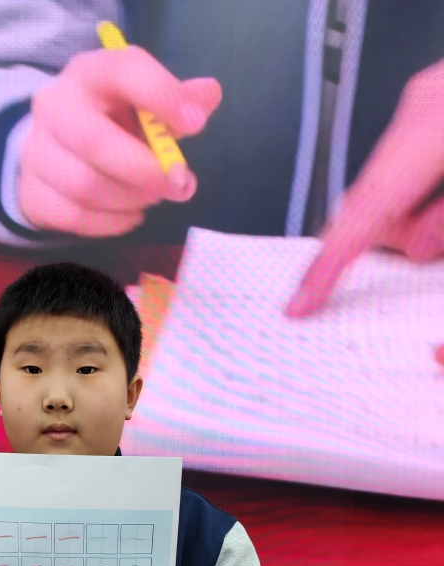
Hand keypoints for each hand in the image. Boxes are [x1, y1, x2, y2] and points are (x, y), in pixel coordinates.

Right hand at [19, 46, 221, 236]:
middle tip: (177, 185)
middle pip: (94, 142)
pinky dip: (112, 223)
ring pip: (85, 188)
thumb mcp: (145, 103)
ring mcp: (36, 153)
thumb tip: (207, 97)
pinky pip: (75, 218)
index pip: (123, 72)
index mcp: (90, 73)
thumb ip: (178, 100)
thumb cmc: (113, 122)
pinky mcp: (32, 194)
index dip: (161, 97)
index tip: (195, 126)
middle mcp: (54, 107)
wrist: (56, 150)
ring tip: (152, 198)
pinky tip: (130, 215)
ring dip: (130, 200)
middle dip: (143, 170)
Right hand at [287, 58, 443, 316]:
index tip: (301, 302)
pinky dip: (426, 187)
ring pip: (394, 177)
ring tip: (443, 225)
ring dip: (416, 213)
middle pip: (375, 194)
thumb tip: (420, 248)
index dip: (330, 264)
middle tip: (420, 257)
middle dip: (390, 237)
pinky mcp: (441, 97)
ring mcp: (431, 97)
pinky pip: (415, 154)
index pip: (366, 210)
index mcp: (434, 128)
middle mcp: (424, 107)